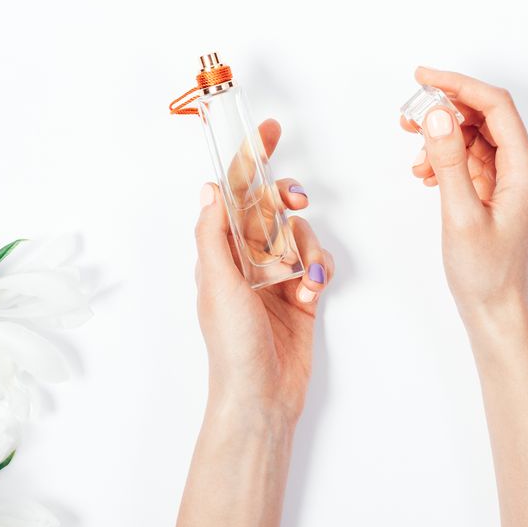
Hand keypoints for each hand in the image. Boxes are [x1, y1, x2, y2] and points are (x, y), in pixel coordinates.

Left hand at [193, 119, 333, 423]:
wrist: (262, 395)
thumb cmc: (232, 346)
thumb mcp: (216, 283)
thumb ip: (214, 233)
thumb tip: (209, 188)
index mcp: (220, 251)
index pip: (233, 194)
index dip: (250, 160)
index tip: (268, 131)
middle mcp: (246, 258)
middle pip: (272, 207)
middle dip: (286, 199)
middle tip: (295, 200)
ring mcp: (276, 276)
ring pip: (299, 234)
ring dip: (306, 248)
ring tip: (303, 278)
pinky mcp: (302, 294)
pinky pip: (317, 263)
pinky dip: (319, 272)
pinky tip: (312, 294)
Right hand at [402, 67, 527, 332]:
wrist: (495, 312)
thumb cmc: (485, 273)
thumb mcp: (460, 214)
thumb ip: (449, 160)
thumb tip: (436, 114)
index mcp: (525, 170)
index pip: (496, 106)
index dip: (459, 84)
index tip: (423, 77)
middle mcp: (523, 170)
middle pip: (486, 117)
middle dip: (446, 108)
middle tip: (408, 112)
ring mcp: (511, 182)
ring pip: (476, 137)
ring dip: (443, 134)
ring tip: (412, 144)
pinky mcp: (497, 194)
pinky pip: (472, 160)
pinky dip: (447, 157)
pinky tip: (426, 171)